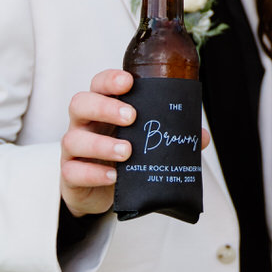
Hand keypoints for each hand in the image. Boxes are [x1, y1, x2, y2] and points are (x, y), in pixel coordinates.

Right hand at [60, 68, 209, 217]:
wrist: (98, 191)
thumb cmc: (121, 156)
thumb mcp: (144, 142)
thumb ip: (170, 136)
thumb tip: (202, 137)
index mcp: (102, 108)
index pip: (99, 85)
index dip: (110, 80)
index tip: (129, 81)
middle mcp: (84, 124)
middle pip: (80, 103)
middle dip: (105, 107)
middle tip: (131, 116)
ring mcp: (73, 149)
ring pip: (73, 139)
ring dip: (102, 144)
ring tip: (127, 151)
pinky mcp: (70, 174)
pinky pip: (72, 171)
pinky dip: (93, 173)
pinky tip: (112, 176)